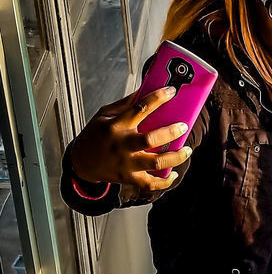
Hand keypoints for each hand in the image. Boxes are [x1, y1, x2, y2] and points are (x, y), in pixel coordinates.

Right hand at [70, 87, 193, 191]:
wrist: (81, 162)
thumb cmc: (95, 135)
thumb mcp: (104, 115)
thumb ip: (126, 104)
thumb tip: (146, 90)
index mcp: (115, 126)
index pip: (140, 108)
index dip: (158, 98)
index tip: (171, 91)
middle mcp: (121, 145)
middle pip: (150, 140)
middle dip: (171, 132)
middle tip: (183, 126)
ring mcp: (125, 164)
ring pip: (156, 163)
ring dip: (175, 157)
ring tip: (187, 150)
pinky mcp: (128, 178)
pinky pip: (150, 183)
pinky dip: (164, 181)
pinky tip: (172, 173)